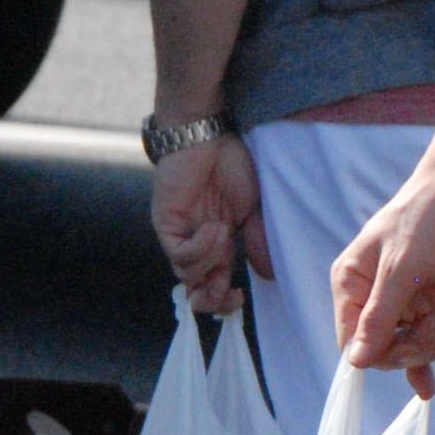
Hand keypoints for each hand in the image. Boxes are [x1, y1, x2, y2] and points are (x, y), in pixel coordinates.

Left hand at [151, 134, 271, 312]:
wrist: (209, 134)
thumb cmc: (232, 163)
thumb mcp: (254, 208)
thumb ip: (257, 240)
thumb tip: (267, 275)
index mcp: (218, 241)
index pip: (215, 283)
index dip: (225, 299)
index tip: (241, 295)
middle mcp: (197, 242)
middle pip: (194, 289)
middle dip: (211, 300)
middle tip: (229, 294)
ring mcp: (180, 233)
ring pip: (187, 275)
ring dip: (210, 261)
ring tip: (225, 232)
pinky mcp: (167, 223)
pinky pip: (179, 254)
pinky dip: (200, 248)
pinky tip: (215, 228)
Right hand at [332, 137, 434, 402]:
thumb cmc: (427, 219)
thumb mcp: (401, 269)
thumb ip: (379, 317)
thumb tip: (356, 364)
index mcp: (351, 283)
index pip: (351, 341)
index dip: (377, 354)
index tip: (404, 348)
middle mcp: (371, 295)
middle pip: (380, 350)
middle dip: (408, 349)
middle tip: (434, 330)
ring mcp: (401, 300)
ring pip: (404, 347)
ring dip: (426, 347)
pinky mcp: (428, 301)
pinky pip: (422, 339)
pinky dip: (426, 357)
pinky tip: (426, 386)